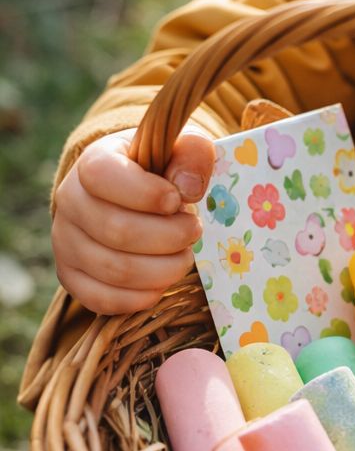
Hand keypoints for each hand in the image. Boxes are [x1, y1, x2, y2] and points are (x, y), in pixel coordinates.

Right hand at [52, 127, 216, 314]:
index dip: (148, 194)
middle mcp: (69, 203)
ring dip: (164, 269)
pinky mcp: (71, 277)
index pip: (104, 176)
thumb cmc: (158, 173)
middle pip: (118, 231)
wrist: (127, 197)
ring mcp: (65, 243)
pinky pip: (104, 300)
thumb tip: (188, 188)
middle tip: (193, 231)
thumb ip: (192, 154)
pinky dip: (142, 297)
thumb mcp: (180, 150)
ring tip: (184, 255)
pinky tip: (163, 281)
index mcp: (92, 163)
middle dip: (170, 237)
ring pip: (115, 270)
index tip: (177, 201)